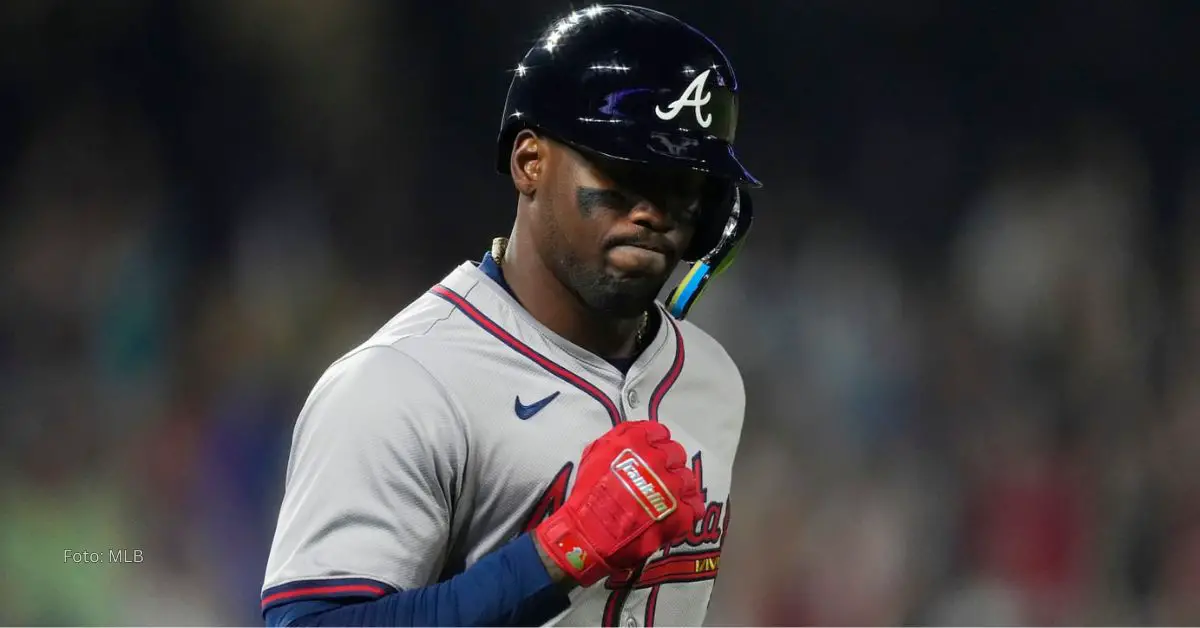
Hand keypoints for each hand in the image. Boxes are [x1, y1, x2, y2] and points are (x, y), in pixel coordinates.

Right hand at [533, 421, 702, 586]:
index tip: (650, 455)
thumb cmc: (588, 494)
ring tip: (666, 498)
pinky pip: (695, 506)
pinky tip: (675, 513)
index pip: (659, 433)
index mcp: (637, 441)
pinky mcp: (680, 513)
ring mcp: (672, 487)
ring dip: (678, 486)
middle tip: (656, 478)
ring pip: (687, 479)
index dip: (655, 444)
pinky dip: (687, 509)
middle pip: (676, 454)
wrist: (590, 533)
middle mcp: (658, 459)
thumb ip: (619, 439)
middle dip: (668, 464)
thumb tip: (637, 436)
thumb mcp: (595, 454)